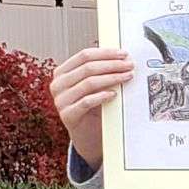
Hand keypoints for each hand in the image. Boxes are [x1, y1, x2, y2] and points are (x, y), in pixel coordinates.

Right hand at [51, 45, 134, 167]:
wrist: (88, 135)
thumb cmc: (93, 108)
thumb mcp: (95, 87)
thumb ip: (101, 72)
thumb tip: (122, 58)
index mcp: (62, 73)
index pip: (84, 56)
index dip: (105, 53)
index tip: (123, 53)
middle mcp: (58, 84)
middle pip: (87, 68)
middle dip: (112, 64)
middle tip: (129, 65)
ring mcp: (61, 100)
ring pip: (88, 83)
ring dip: (112, 78)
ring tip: (127, 77)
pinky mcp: (68, 115)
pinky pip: (86, 102)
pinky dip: (102, 96)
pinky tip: (114, 94)